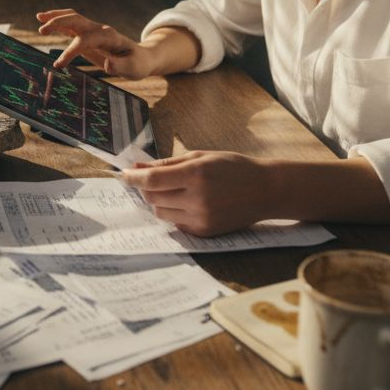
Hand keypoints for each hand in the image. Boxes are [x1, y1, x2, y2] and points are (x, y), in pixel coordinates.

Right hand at [35, 9, 155, 77]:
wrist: (141, 57)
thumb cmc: (137, 64)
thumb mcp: (133, 69)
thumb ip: (120, 67)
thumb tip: (107, 65)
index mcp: (109, 37)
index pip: (85, 40)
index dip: (71, 51)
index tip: (58, 64)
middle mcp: (100, 30)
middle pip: (76, 20)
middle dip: (58, 23)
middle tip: (41, 30)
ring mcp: (93, 31)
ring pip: (72, 18)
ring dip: (56, 17)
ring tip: (38, 17)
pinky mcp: (88, 35)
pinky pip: (71, 25)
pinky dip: (58, 22)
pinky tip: (44, 21)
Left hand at [119, 150, 280, 236]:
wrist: (265, 191)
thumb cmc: (233, 168)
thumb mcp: (201, 156)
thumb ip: (168, 163)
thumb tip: (138, 166)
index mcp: (196, 175)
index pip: (152, 180)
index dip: (133, 178)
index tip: (124, 174)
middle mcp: (197, 199)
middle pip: (153, 198)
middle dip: (148, 188)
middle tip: (156, 179)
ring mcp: (201, 218)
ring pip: (161, 212)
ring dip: (160, 201)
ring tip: (177, 190)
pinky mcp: (204, 232)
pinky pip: (175, 223)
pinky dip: (174, 212)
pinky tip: (188, 202)